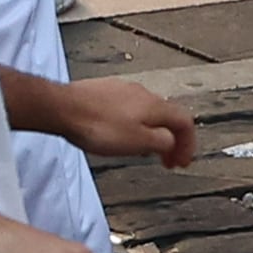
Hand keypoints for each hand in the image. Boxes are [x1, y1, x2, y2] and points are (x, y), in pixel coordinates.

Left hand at [50, 78, 195, 166]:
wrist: (63, 108)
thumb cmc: (98, 127)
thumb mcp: (137, 142)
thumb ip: (161, 142)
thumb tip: (171, 141)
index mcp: (155, 106)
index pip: (185, 121)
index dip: (189, 143)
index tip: (183, 161)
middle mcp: (142, 93)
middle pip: (167, 115)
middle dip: (172, 140)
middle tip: (168, 160)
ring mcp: (122, 90)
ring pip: (148, 112)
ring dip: (153, 133)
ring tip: (145, 151)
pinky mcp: (104, 92)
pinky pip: (129, 109)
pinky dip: (135, 125)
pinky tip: (121, 136)